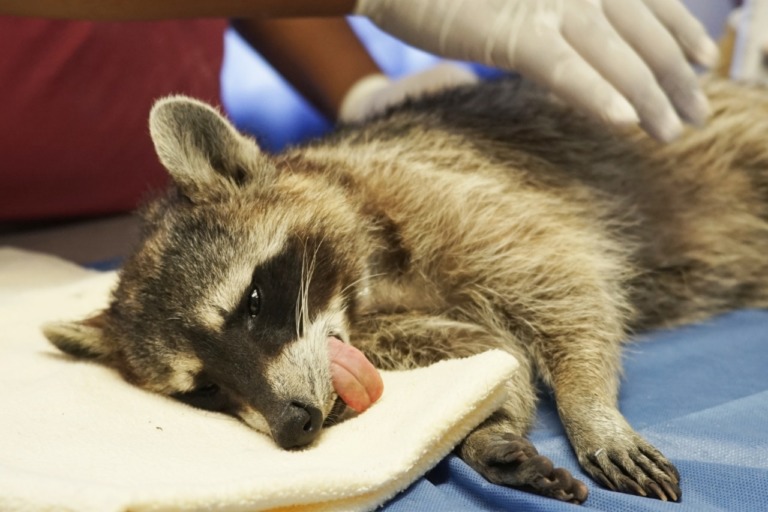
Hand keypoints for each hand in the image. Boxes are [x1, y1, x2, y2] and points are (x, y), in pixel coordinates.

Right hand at [354, 0, 719, 140]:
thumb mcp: (522, 4)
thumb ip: (562, 16)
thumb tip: (592, 46)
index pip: (650, 1)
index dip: (681, 34)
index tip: (701, 65)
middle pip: (642, 32)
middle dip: (674, 78)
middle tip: (696, 116)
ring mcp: (546, 4)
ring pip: (613, 54)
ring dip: (649, 96)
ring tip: (671, 132)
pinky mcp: (512, 34)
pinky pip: (563, 68)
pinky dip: (594, 93)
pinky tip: (622, 121)